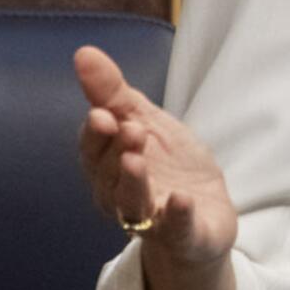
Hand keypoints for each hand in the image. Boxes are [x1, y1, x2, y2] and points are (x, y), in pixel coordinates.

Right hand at [75, 44, 237, 268]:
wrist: (207, 214)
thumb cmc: (168, 166)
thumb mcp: (145, 121)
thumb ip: (113, 93)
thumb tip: (83, 52)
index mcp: (109, 167)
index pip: (94, 150)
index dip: (96, 134)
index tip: (103, 113)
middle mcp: (121, 197)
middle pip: (109, 177)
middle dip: (116, 152)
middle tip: (130, 129)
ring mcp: (151, 221)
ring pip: (133, 205)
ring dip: (133, 182)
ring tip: (136, 160)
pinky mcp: (183, 237)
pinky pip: (175, 229)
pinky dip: (176, 216)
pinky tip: (180, 200)